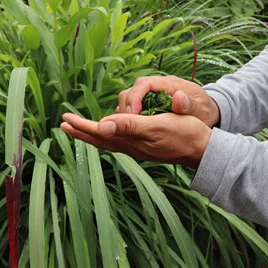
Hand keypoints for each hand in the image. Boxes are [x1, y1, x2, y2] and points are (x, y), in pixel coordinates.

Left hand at [60, 112, 211, 167]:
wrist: (202, 148)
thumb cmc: (183, 134)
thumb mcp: (156, 126)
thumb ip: (129, 125)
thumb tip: (102, 126)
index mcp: (131, 141)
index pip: (100, 133)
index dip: (82, 126)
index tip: (65, 119)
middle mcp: (131, 147)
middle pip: (100, 140)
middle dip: (82, 132)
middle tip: (64, 125)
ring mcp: (139, 148)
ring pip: (109, 141)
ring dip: (93, 134)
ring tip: (81, 128)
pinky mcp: (146, 146)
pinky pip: (120, 141)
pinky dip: (109, 136)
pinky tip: (110, 134)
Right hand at [117, 75, 219, 127]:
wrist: (206, 113)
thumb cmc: (204, 111)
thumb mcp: (201, 110)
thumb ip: (190, 105)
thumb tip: (178, 97)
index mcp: (168, 84)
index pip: (144, 84)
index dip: (135, 97)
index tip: (133, 114)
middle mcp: (156, 87)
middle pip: (132, 91)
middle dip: (126, 107)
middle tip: (126, 125)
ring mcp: (150, 96)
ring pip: (128, 99)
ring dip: (124, 114)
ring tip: (125, 130)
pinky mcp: (147, 104)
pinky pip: (132, 108)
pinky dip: (128, 118)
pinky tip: (129, 131)